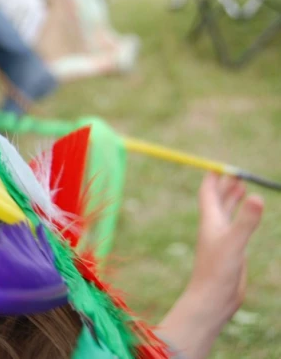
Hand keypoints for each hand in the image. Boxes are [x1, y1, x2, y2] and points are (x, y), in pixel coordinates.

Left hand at [158, 173, 262, 358]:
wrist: (213, 298)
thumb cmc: (218, 271)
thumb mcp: (235, 242)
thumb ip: (246, 220)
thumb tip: (256, 196)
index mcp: (210, 220)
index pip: (208, 192)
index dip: (212, 178)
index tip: (217, 163)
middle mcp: (214, 226)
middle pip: (218, 199)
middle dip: (225, 184)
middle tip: (234, 170)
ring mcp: (222, 238)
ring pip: (226, 211)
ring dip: (232, 197)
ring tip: (240, 185)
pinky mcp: (231, 250)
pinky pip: (234, 226)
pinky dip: (240, 215)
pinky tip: (245, 216)